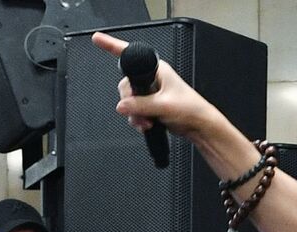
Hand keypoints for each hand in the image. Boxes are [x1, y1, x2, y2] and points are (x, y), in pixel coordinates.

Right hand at [91, 32, 218, 137]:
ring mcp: (150, 92)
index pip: (131, 55)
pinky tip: (147, 124)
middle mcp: (152, 78)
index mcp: (157, 69)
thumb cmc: (190, 109)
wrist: (198, 126)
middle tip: (141, 112)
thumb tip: (122, 105)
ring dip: (135, 114)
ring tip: (148, 121)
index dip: (112, 46)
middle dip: (130, 103)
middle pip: (126, 86)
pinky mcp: (150, 105)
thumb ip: (140, 105)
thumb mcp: (163, 105)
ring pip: (129, 101)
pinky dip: (137, 119)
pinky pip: (134, 110)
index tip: (98, 39)